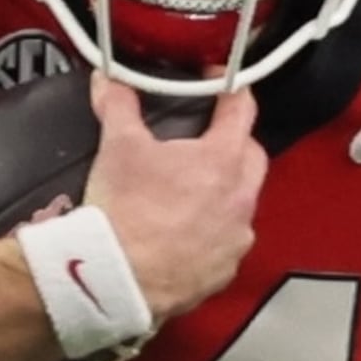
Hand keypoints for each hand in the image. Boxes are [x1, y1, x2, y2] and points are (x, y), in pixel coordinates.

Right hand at [85, 78, 264, 319]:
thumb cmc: (124, 212)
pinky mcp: (223, 271)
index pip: (242, 110)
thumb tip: (109, 81)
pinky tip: (184, 232)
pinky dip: (212, 232)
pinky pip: (227, 242)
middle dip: (234, 142)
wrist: (117, 279)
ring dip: (224, 191)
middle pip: (251, 157)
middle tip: (204, 139)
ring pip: (242, 203)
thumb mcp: (118, 147)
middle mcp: (241, 199)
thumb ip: (118, 105)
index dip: (232, 90)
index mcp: (223, 160)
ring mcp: (236, 238)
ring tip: (189, 190)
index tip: (219, 83)